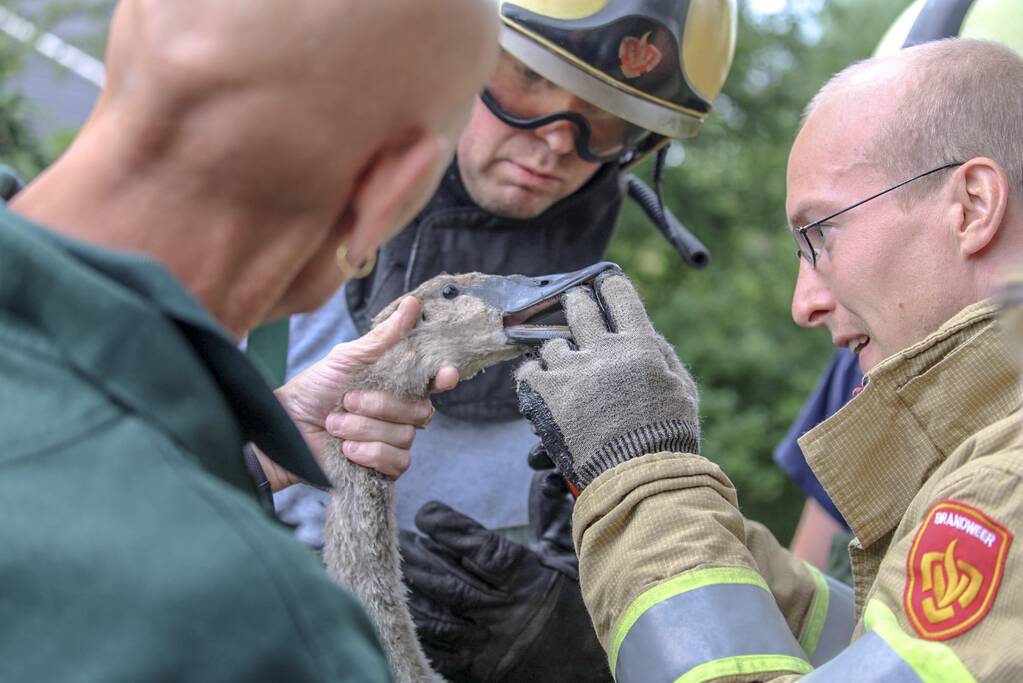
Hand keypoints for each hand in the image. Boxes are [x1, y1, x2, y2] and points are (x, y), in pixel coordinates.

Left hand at [265, 297, 458, 488]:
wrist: (286, 429)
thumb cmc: (314, 390)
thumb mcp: (346, 358)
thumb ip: (382, 337)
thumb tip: (411, 304)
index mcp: (397, 384)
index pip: (433, 381)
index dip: (444, 377)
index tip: (446, 374)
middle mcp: (400, 413)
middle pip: (419, 410)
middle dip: (379, 405)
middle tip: (347, 401)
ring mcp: (394, 442)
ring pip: (405, 437)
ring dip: (364, 429)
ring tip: (335, 426)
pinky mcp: (384, 468)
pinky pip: (396, 462)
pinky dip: (369, 454)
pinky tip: (347, 450)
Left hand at [400, 484, 611, 682]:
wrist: (588, 664)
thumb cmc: (576, 602)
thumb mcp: (566, 558)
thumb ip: (549, 518)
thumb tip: (543, 476)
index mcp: (529, 581)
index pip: (482, 550)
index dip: (450, 529)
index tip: (427, 513)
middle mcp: (506, 613)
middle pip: (451, 582)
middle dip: (419, 558)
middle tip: (398, 538)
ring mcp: (490, 644)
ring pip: (439, 616)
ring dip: (412, 591)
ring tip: (394, 568)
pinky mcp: (478, 669)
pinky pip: (438, 648)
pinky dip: (417, 627)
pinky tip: (402, 606)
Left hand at [515, 272, 698, 493]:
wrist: (639, 476)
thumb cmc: (668, 436)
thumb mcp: (682, 391)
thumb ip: (664, 356)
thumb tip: (647, 333)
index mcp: (639, 345)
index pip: (620, 296)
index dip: (610, 286)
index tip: (604, 284)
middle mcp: (602, 351)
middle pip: (579, 308)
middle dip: (575, 302)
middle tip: (574, 303)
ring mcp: (572, 371)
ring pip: (551, 343)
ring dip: (557, 350)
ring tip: (564, 365)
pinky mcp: (547, 396)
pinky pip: (528, 371)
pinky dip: (533, 374)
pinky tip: (541, 382)